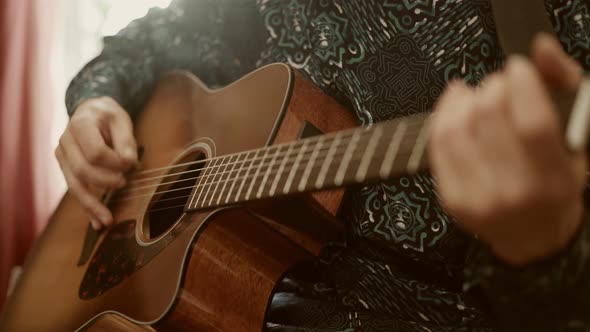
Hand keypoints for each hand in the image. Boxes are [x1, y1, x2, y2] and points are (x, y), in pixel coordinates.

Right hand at [55, 96, 136, 229]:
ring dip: (92, 205)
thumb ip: (125, 141)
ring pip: (75, 185)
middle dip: (105, 182)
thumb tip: (128, 164)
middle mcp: (65, 141)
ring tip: (108, 220)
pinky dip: (86, 207)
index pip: (95, 152)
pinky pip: (75, 190)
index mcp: (80, 124)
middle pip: (83, 171)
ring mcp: (62, 156)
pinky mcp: (66, 168)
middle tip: (124, 183)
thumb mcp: (121, 120)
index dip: (114, 163)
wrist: (90, 111)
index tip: (130, 165)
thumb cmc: (108, 116)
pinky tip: (96, 222)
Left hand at [429, 34, 586, 266]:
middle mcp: (514, 193)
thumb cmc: (556, 183)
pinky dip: (444, 113)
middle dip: (493, 86)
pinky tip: (456, 103)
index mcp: (553, 180)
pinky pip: (437, 143)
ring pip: (457, 125)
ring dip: (467, 98)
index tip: (517, 68)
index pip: (532, 122)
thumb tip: (540, 48)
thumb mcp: (575, 139)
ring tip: (480, 95)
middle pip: (489, 117)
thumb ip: (563, 86)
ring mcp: (478, 198)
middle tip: (500, 85)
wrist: (533, 238)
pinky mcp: (451, 198)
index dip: (522, 84)